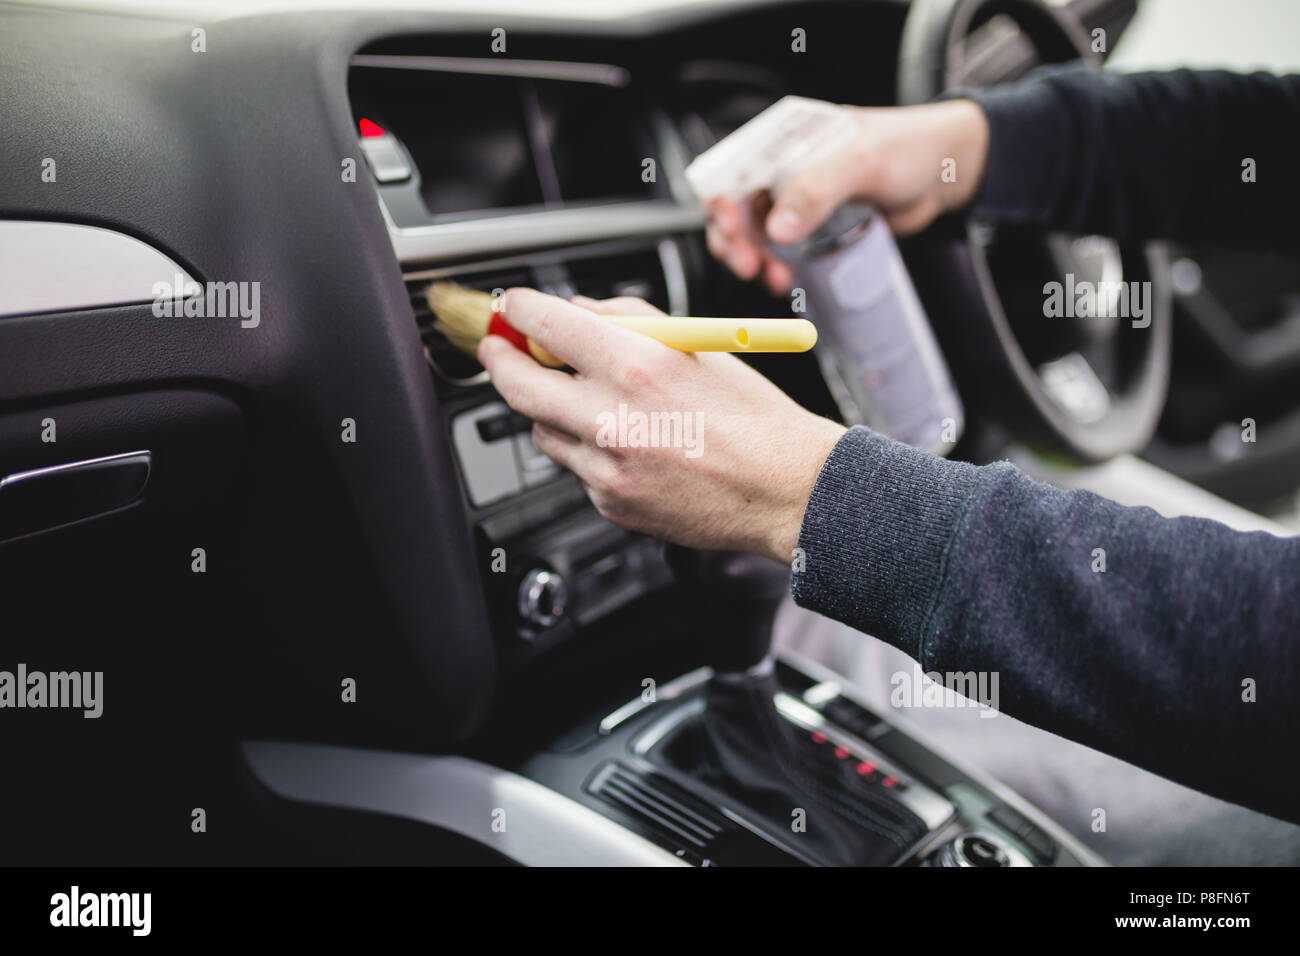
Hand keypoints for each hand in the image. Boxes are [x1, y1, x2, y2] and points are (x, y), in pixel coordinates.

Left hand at [477, 289, 846, 563]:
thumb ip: (630, 321)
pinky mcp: (611, 503)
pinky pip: (578, 468)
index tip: (513, 309)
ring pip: (543, 431)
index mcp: (637, 367)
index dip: (519, 312)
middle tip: (500, 351)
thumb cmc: (753, 419)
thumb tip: (578, 310)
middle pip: (518, 386)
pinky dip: (592, 451)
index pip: (546, 327)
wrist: (785, 490)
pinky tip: (634, 447)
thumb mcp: (697, 347)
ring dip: (553, 411)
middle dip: (500, 362)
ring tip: (597, 405)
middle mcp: (614, 419)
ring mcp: (608, 468)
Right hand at [706, 98, 989, 293]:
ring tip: (773, 279)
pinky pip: (781, 252)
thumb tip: (777, 228)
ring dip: (755, 260)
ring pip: (755, 236)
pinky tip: (786, 281)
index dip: (721, 200)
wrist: (946, 171)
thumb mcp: (861, 161)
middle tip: (748, 265)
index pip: (732, 168)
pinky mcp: (813, 229)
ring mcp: (795, 201)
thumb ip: (816, 189)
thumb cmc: (908, 147)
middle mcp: (781, 169)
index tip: (731, 227)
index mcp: (783, 139)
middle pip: (735, 207)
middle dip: (734, 239)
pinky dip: (776, 268)